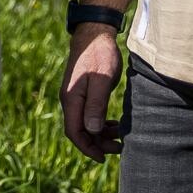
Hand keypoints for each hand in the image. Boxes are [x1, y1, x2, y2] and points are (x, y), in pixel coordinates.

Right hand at [62, 26, 123, 157]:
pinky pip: (90, 115)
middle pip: (80, 131)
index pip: (74, 132)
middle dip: (97, 143)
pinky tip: (115, 124)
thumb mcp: (101, 80)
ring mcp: (77, 97)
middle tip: (119, 148)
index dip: (87, 147)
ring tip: (121, 136)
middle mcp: (71, 101)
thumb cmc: (99, 55)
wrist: (94, 34)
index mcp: (71, 99)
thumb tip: (92, 130)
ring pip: (86, 125)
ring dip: (101, 134)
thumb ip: (96, 104)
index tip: (103, 158)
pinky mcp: (85, 93)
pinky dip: (101, 124)